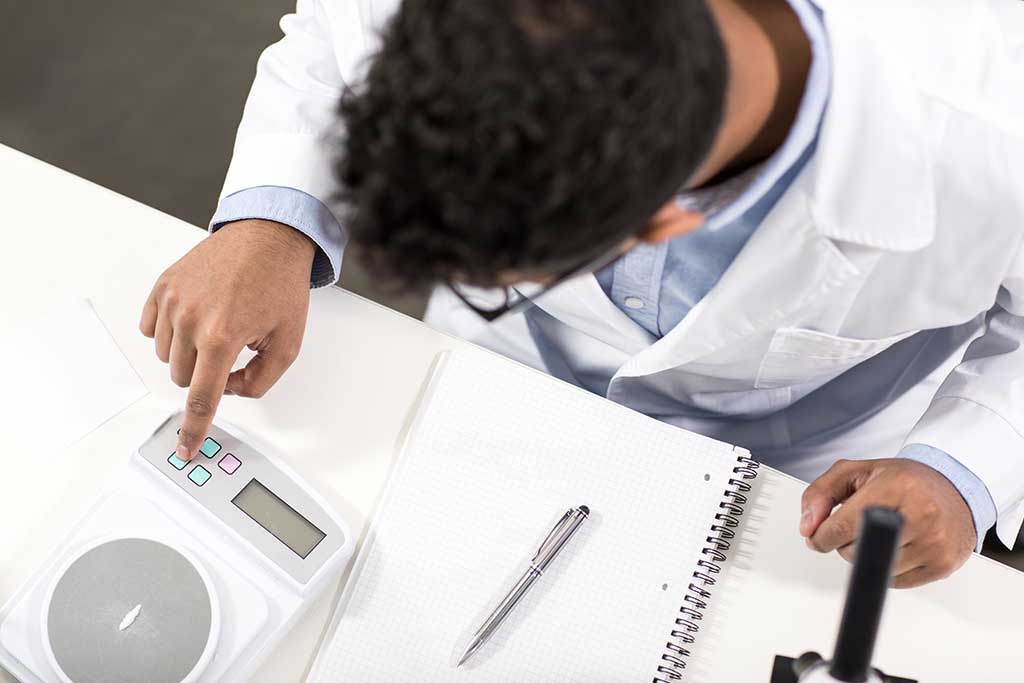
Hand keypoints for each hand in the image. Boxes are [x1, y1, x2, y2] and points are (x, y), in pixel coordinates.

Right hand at [140, 219, 315, 459]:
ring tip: (219, 325)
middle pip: (183, 378)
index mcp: (223, 336)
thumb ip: (260, 380)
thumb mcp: (287, 343)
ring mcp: (172, 300)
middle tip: (232, 346)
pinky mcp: (163, 286)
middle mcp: (191, 319)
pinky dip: (171, 331)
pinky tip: (196, 317)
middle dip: (206, 373)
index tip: (185, 447)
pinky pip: (151, 328)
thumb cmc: (279, 284)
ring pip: (167, 356)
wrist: (268, 237)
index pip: (202, 398)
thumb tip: (228, 391)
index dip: (194, 429)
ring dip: (190, 352)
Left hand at [800, 458, 975, 588]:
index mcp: (895, 488)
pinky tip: (898, 545)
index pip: (843, 526)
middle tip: (858, 525)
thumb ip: (821, 493)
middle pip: (854, 552)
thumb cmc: (903, 480)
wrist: (954, 486)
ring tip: (882, 532)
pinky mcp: (943, 565)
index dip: (821, 536)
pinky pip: (896, 582)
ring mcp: (934, 543)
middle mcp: (920, 515)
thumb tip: (808, 527)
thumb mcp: (855, 472)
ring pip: (874, 570)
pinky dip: (887, 568)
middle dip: (845, 543)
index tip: (818, 536)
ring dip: (866, 557)